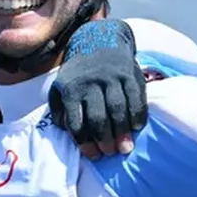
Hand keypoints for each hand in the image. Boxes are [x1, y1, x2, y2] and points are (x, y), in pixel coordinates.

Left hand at [49, 19, 148, 159]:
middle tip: (110, 153)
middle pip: (98, 117)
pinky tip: (137, 127)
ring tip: (125, 148)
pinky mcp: (130, 74)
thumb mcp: (60, 86)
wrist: (99, 40)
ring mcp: (112, 78)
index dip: (84, 141)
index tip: (93, 156)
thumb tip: (63, 128)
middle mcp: (91, 83)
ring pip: (118, 109)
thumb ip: (59, 108)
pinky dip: (137, 114)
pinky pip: (136, 98)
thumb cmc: (78, 73)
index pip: (76, 121)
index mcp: (71, 89)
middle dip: (104, 139)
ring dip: (122, 131)